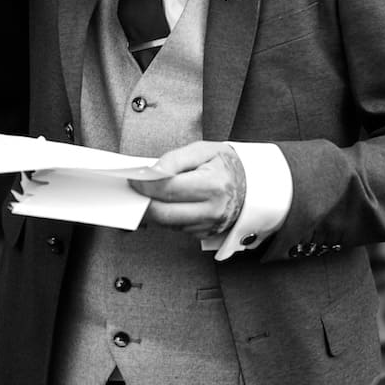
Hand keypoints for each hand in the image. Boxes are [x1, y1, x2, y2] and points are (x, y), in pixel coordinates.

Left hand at [128, 141, 245, 237]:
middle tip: (136, 188)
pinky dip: (166, 216)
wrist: (250, 184)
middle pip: (162, 213)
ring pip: (166, 224)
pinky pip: (175, 228)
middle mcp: (213, 210)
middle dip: (144, 200)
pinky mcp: (204, 234)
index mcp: (214, 185)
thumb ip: (175, 159)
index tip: (135, 178)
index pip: (167, 189)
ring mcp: (209, 225)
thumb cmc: (225, 164)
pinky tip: (168, 203)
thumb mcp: (203, 150)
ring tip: (150, 193)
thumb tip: (153, 172)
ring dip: (153, 210)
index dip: (145, 184)